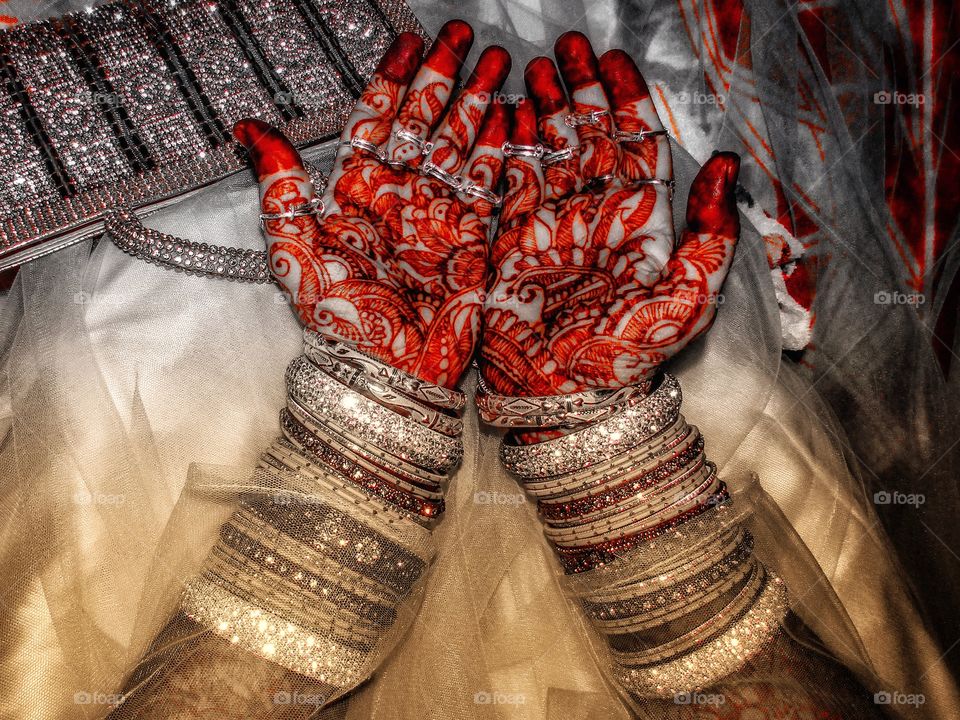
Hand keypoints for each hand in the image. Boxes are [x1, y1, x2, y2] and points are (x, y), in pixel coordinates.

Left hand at [235, 21, 510, 387]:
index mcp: (358, 188)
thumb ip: (280, 181)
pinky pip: (492, 183)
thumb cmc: (337, 312)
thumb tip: (247, 127)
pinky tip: (516, 118)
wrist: (385, 367)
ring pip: (463, 141)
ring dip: (481, 101)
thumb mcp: (294, 243)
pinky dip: (506, 150)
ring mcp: (440, 211)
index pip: (377, 116)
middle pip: (426, 119)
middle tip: (464, 34)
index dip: (393, 78)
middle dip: (446, 75)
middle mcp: (402, 192)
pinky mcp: (474, 235)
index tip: (407, 42)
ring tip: (499, 61)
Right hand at [481, 32, 739, 395]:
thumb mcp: (688, 296)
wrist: (566, 393)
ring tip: (531, 66)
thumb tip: (728, 164)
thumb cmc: (628, 353)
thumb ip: (710, 231)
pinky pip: (512, 181)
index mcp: (641, 220)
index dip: (626, 99)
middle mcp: (596, 214)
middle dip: (579, 88)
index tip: (614, 58)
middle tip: (566, 46)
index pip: (636, 143)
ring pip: (550, 149)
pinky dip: (507, 145)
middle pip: (590, 135)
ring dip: (543, 106)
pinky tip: (503, 113)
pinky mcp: (513, 240)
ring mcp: (552, 224)